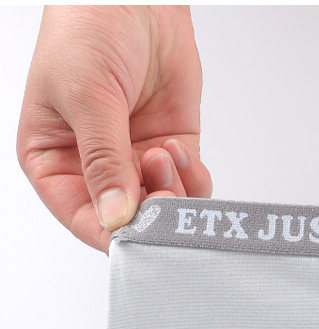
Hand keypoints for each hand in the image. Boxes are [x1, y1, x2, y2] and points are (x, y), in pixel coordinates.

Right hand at [17, 5, 211, 252]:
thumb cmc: (88, 30)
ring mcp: (137, 160)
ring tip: (164, 152)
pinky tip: (178, 148)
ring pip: (164, 207)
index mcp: (55, 161)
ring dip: (172, 191)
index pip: (84, 218)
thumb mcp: (86, 96)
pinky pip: (190, 185)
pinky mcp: (173, 148)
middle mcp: (97, 168)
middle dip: (150, 213)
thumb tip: (116, 217)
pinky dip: (193, 178)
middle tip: (162, 195)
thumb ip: (103, 160)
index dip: (113, 235)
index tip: (138, 238)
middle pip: (130, 220)